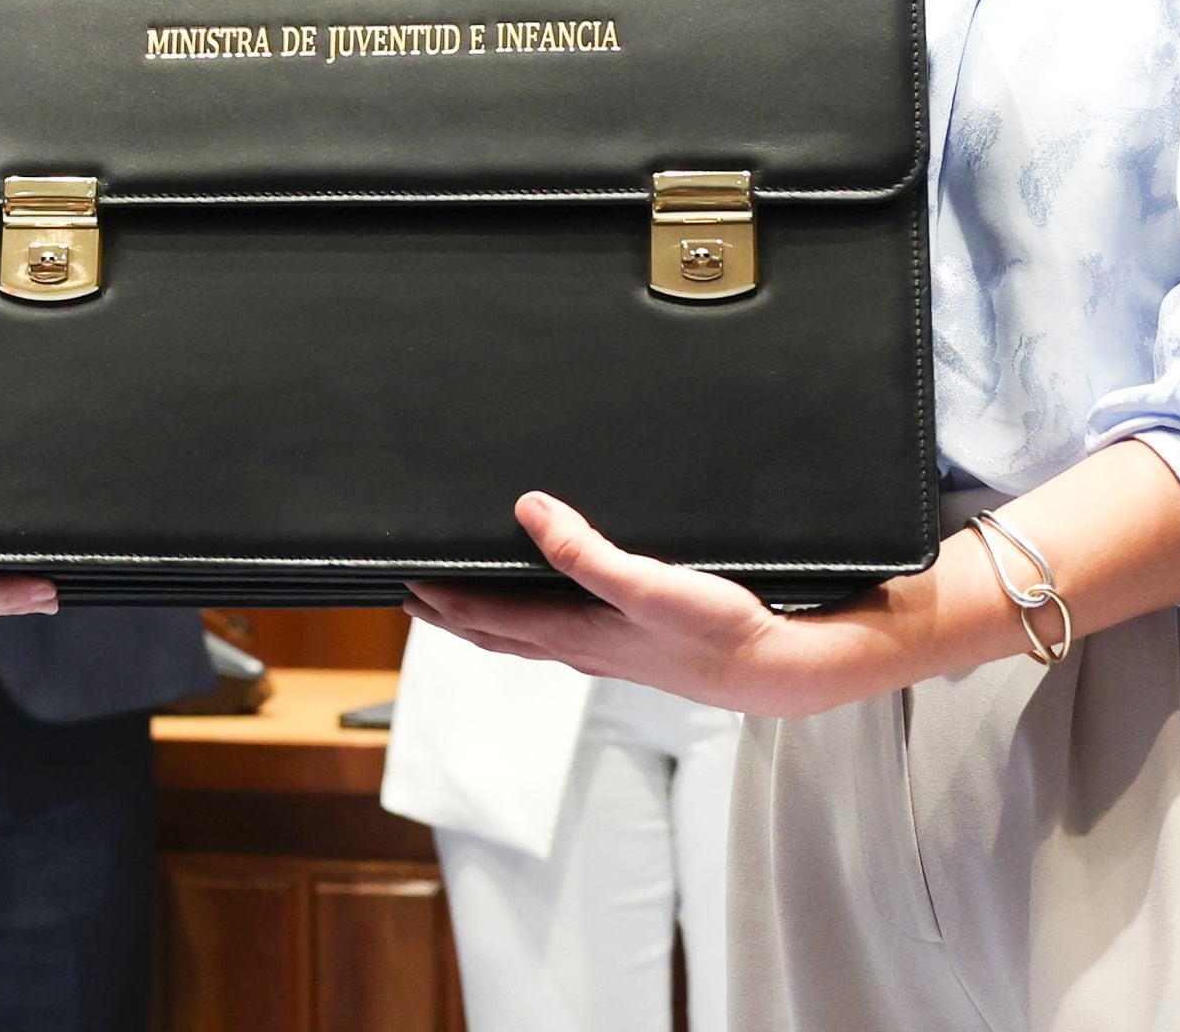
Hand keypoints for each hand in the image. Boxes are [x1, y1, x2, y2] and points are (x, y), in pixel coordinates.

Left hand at [403, 492, 873, 718]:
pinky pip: (561, 634)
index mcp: (574, 634)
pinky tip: (546, 608)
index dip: (444, 600)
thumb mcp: (645, 583)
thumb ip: (585, 549)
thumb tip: (528, 510)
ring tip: (462, 606)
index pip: (488, 617)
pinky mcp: (631, 647)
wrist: (773, 669)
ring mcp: (605, 652)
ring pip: (526, 637)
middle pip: (497, 633)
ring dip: (488, 622)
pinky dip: (531, 620)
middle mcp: (580, 648)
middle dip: (453, 616)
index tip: (406, 582)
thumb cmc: (715, 632)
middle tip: (416, 598)